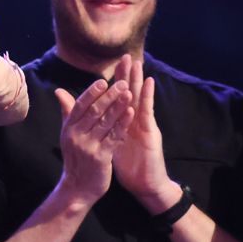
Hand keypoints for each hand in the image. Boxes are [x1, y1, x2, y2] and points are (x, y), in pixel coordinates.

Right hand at [55, 72, 133, 203]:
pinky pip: (114, 136)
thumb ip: (68, 112)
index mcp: (68, 128)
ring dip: (118, 106)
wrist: (77, 189)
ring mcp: (88, 147)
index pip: (80, 106)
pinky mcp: (100, 157)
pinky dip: (122, 124)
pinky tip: (131, 113)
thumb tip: (59, 91)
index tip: (103, 81)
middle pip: (94, 111)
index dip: (92, 93)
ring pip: (105, 122)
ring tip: (129, 93)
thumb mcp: (68, 135)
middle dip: (109, 96)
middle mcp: (76, 136)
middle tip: (122, 83)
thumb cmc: (76, 159)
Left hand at [108, 55, 179, 212]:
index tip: (110, 67)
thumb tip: (91, 124)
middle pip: (129, 94)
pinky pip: (148, 112)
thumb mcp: (111, 145)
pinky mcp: (151, 132)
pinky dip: (148, 96)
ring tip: (137, 62)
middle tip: (124, 56)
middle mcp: (135, 121)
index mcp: (124, 124)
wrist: (145, 185)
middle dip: (126, 76)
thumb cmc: (130, 167)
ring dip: (138, 79)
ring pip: (140, 98)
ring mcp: (144, 125)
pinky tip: (148, 82)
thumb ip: (103, 131)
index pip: (118, 101)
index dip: (115, 85)